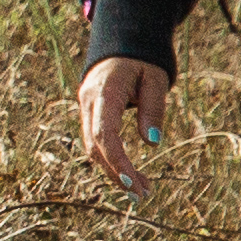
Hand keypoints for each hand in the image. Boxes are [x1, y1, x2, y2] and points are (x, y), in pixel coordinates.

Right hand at [78, 56, 173, 187]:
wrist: (120, 44)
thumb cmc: (142, 61)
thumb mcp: (155, 79)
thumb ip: (153, 109)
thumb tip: (151, 142)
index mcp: (105, 91)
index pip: (105, 134)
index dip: (117, 161)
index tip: (133, 184)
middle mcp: (88, 101)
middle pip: (95, 147)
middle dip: (117, 174)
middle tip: (142, 196)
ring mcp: (85, 108)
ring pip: (93, 148)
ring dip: (114, 171)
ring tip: (140, 189)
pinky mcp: (89, 114)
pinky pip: (95, 142)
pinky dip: (110, 160)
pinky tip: (128, 174)